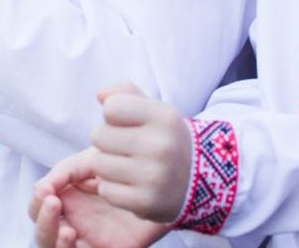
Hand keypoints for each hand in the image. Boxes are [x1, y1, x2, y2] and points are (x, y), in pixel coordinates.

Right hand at [31, 150, 169, 247]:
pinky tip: (72, 235)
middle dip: (42, 221)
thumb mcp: (93, 161)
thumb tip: (42, 186)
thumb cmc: (126, 167)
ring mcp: (88, 239)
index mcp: (67, 201)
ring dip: (53, 238)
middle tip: (52, 203)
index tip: (45, 189)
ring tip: (65, 227)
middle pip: (43, 233)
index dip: (37, 201)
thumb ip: (67, 170)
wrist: (164, 179)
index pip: (39, 207)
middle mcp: (73, 222)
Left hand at [88, 83, 189, 222]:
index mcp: (164, 117)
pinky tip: (131, 185)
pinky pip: (105, 191)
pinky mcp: (146, 203)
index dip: (114, 115)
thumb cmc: (167, 139)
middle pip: (98, 135)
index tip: (129, 124)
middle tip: (126, 148)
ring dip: (107, 166)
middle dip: (107, 141)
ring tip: (128, 166)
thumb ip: (126, 94)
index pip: (111, 107)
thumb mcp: (155, 110)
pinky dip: (112, 188)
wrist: (200, 182)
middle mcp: (161, 146)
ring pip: (98, 164)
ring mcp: (154, 177)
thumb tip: (100, 94)